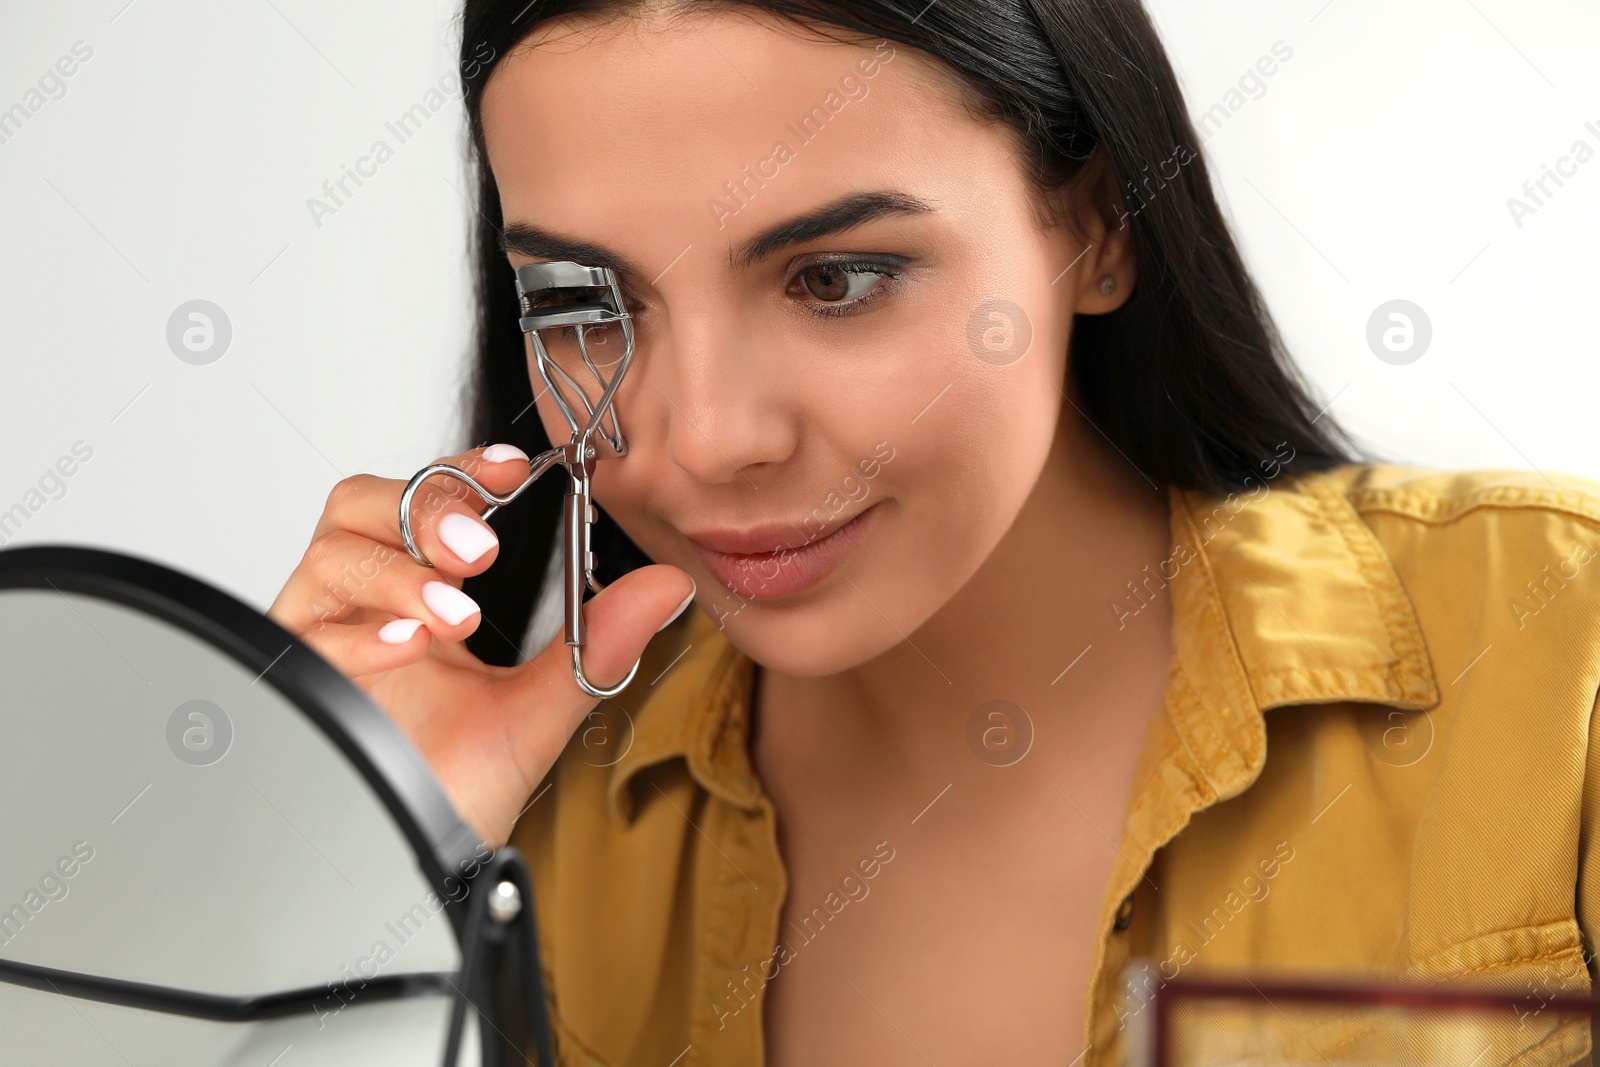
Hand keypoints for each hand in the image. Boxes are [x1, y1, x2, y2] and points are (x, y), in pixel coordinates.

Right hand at [267, 444, 694, 846]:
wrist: (424, 870)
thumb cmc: (462, 790)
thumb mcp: (545, 705)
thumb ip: (599, 641)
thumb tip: (669, 584)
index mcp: (422, 597)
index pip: (426, 499)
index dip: (462, 472)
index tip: (513, 468)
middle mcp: (365, 607)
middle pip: (362, 505)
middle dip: (425, 511)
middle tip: (482, 549)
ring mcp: (323, 639)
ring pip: (332, 554)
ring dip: (400, 573)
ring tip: (456, 618)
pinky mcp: (292, 681)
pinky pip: (306, 629)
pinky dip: (361, 632)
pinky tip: (411, 650)